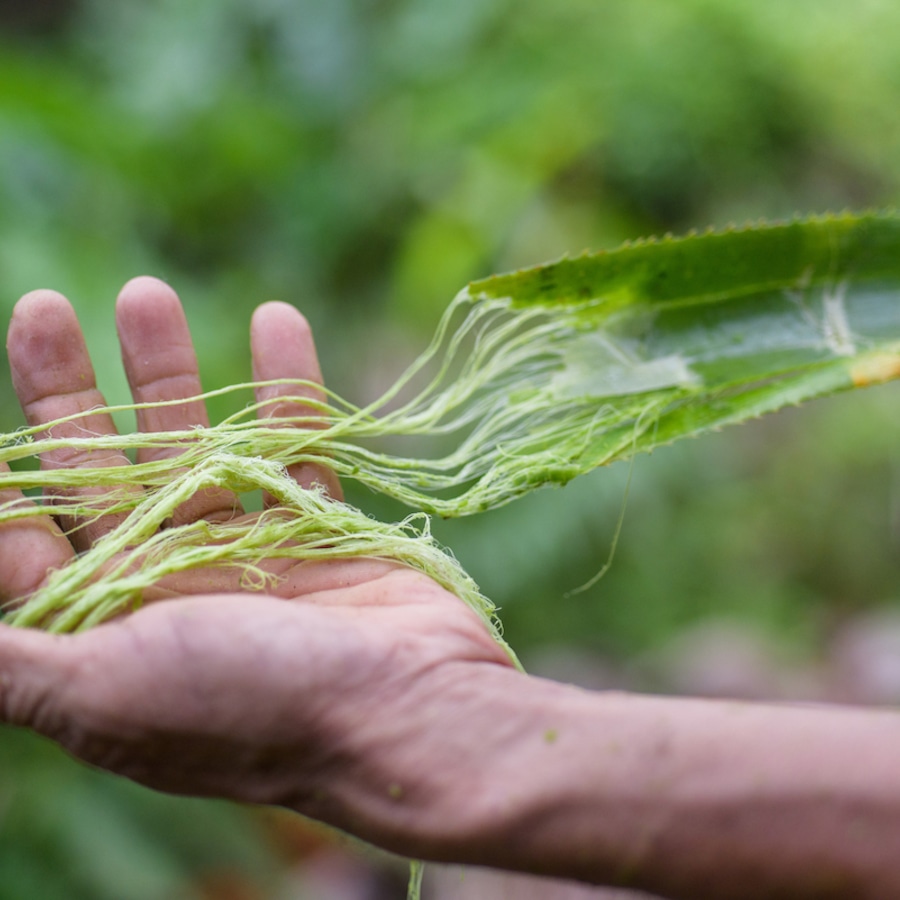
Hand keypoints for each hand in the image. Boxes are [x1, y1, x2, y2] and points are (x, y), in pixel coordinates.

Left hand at [0, 277, 513, 855]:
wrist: (408, 716)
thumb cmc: (251, 709)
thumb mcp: (102, 690)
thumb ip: (10, 655)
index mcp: (112, 629)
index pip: (33, 539)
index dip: (5, 476)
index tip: (4, 407)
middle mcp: (174, 590)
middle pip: (107, 476)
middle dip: (73, 395)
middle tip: (44, 309)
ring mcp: (252, 557)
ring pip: (199, 449)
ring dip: (169, 375)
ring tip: (146, 293)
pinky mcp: (324, 533)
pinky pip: (297, 446)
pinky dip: (286, 388)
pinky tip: (277, 320)